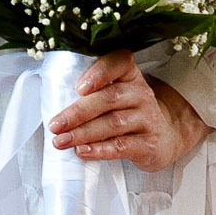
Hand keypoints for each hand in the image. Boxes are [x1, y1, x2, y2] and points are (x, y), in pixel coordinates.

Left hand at [51, 53, 206, 169]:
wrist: (163, 139)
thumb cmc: (129, 115)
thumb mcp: (116, 97)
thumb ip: (91, 93)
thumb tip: (52, 101)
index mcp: (130, 76)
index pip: (120, 62)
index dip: (99, 72)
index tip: (79, 87)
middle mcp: (141, 93)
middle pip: (109, 98)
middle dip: (78, 112)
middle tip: (55, 124)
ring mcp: (147, 118)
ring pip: (114, 123)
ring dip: (84, 133)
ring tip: (62, 141)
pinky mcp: (149, 143)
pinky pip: (122, 146)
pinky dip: (100, 150)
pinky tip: (83, 152)